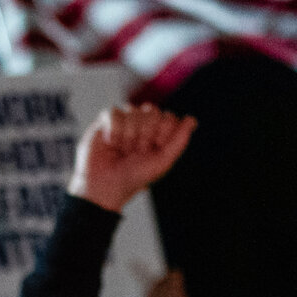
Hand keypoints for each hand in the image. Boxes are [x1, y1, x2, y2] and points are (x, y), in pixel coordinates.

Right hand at [69, 104, 197, 212]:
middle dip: (145, 134)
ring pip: (133, 110)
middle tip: (137, 152)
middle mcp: (142, 125)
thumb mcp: (162, 162)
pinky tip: (111, 143)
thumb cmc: (134, 177)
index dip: (162, 133)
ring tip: (122, 150)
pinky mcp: (105, 122)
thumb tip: (192, 120)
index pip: (168, 117)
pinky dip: (114, 130)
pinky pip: (114, 112)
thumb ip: (179, 141)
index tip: (153, 150)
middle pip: (152, 111)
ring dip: (129, 134)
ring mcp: (124, 121)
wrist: (105, 186)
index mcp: (158, 133)